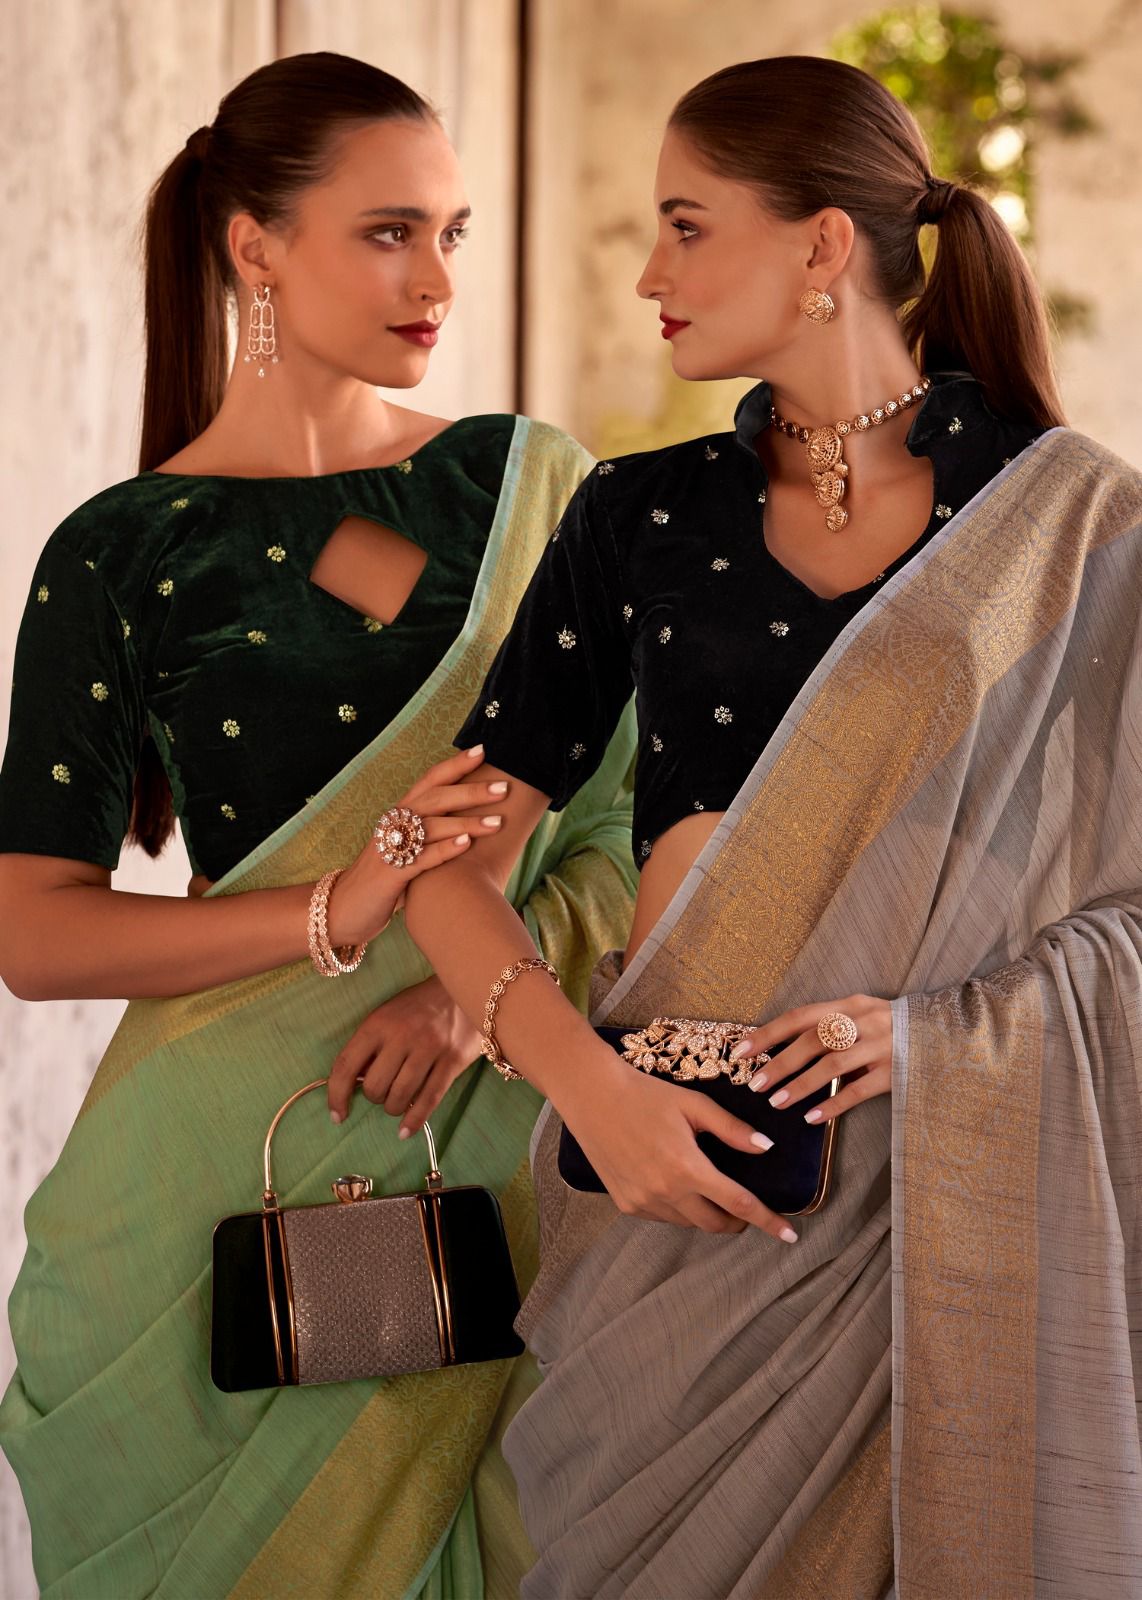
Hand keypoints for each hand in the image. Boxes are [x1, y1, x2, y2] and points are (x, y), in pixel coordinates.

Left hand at [326, 975, 483, 1129]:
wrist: (463, 986)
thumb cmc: (419, 1005)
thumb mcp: (387, 1015)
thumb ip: (370, 1046)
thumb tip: (355, 1084)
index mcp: (378, 1023)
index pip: (346, 1065)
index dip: (336, 1095)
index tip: (337, 1115)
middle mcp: (401, 1036)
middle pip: (375, 1087)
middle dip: (375, 1098)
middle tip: (383, 1091)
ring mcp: (429, 1048)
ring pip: (400, 1096)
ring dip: (394, 1108)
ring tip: (397, 1103)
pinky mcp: (452, 1060)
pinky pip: (429, 1099)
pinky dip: (414, 1121)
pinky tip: (405, 1131)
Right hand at [327, 745, 507, 946]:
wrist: (344, 908)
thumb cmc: (383, 878)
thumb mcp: (406, 848)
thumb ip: (430, 833)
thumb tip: (469, 822)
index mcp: (400, 814)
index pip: (429, 780)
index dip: (455, 765)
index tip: (483, 750)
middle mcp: (394, 824)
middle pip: (435, 798)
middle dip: (470, 791)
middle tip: (504, 787)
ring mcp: (391, 848)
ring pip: (431, 826)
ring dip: (466, 821)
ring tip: (497, 821)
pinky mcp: (390, 874)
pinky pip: (420, 857)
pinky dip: (444, 849)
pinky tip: (466, 844)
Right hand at [559, 1060, 800, 1242]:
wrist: (593, 1097)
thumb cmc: (646, 1095)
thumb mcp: (694, 1105)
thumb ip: (732, 1130)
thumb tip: (766, 1148)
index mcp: (687, 1168)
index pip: (740, 1204)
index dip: (768, 1222)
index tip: (790, 1235)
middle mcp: (665, 1192)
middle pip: (716, 1224)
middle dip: (738, 1222)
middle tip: (746, 1209)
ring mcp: (643, 1202)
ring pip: (689, 1223)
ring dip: (706, 1214)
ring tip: (708, 1190)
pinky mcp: (626, 1204)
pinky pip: (664, 1217)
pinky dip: (678, 1209)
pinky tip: (675, 1186)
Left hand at [731, 994, 891, 1123]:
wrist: (945, 1032)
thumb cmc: (890, 1027)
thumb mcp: (860, 1015)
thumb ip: (828, 1027)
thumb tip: (780, 1049)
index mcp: (849, 1004)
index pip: (800, 1017)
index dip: (768, 1034)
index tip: (740, 1051)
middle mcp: (864, 1021)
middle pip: (813, 1041)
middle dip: (780, 1063)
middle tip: (755, 1085)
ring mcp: (882, 1047)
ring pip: (833, 1065)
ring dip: (801, 1085)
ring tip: (777, 1103)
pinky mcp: (896, 1073)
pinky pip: (859, 1090)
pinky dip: (833, 1104)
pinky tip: (813, 1118)